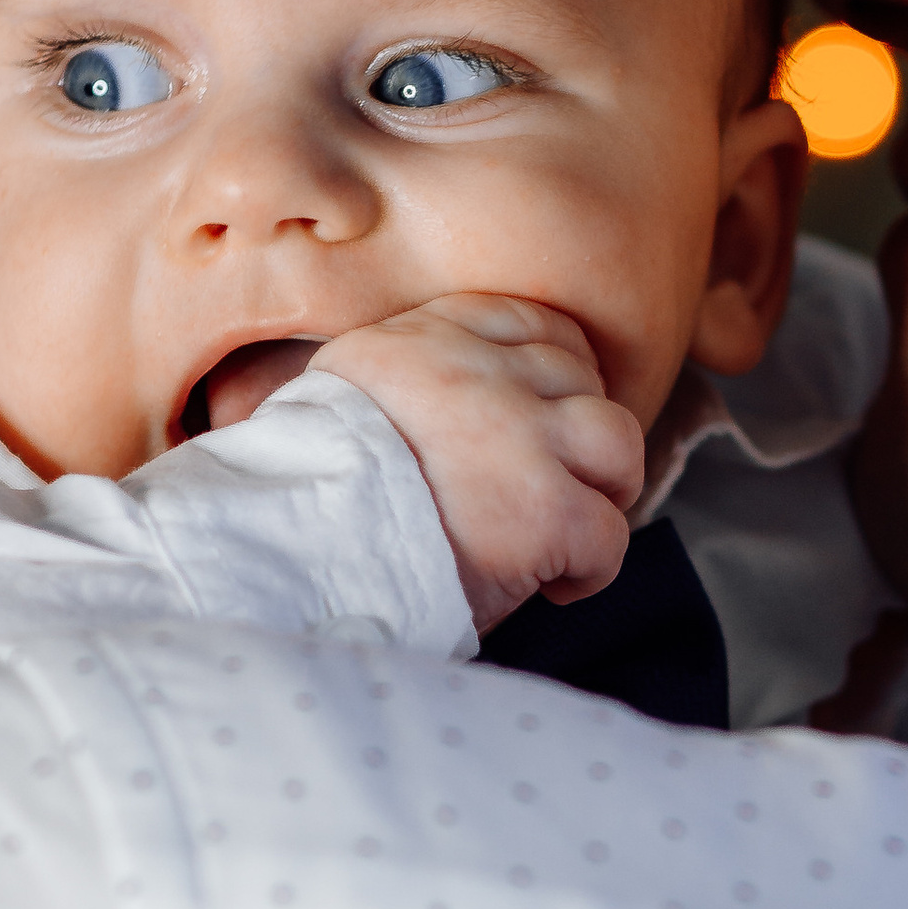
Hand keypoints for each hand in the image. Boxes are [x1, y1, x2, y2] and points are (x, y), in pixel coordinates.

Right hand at [310, 299, 643, 631]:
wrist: (291, 564)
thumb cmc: (309, 509)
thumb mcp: (340, 408)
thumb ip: (403, 390)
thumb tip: (451, 419)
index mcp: (419, 342)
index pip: (530, 323)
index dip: (554, 373)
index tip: (541, 419)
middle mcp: (476, 374)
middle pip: (579, 378)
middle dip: (574, 437)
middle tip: (547, 487)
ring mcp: (518, 438)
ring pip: (616, 439)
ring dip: (603, 486)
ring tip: (567, 526)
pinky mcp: (544, 510)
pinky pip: (610, 533)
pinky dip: (590, 567)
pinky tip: (550, 585)